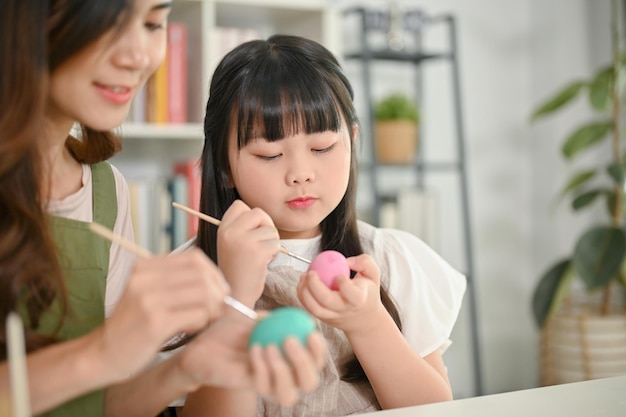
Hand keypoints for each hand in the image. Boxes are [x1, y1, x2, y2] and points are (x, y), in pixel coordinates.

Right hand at [100, 248, 228, 378]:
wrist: (102, 354)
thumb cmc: (133, 326)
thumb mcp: (147, 293)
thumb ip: (175, 282)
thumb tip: (218, 282)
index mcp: (145, 267)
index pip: (195, 258)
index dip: (213, 274)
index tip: (217, 291)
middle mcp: (145, 278)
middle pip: (202, 274)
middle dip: (218, 292)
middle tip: (216, 309)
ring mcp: (149, 299)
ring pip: (204, 293)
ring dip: (212, 309)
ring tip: (203, 320)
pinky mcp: (155, 322)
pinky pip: (197, 314)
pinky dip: (202, 322)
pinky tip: (190, 329)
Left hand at [178, 315, 327, 404]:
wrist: (202, 345)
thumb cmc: (231, 331)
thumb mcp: (254, 319)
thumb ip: (275, 318)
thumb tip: (294, 312)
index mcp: (289, 358)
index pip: (316, 361)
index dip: (319, 350)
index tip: (311, 332)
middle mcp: (283, 375)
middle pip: (309, 382)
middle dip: (305, 362)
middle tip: (290, 340)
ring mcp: (267, 384)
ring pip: (289, 394)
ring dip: (283, 370)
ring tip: (269, 347)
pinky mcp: (249, 388)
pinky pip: (262, 384)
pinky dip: (261, 366)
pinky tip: (253, 348)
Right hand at [217, 200, 279, 305]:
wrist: (234, 297)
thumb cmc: (236, 271)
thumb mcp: (230, 244)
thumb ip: (240, 228)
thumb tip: (261, 215)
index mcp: (222, 229)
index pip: (239, 205)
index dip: (250, 216)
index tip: (251, 231)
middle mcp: (230, 232)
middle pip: (258, 213)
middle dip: (265, 226)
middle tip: (261, 243)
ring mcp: (243, 242)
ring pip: (270, 230)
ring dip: (270, 243)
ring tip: (259, 257)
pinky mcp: (257, 253)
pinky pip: (275, 244)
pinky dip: (273, 254)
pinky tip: (262, 263)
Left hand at [297, 254, 386, 334]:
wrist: (365, 319)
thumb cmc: (367, 292)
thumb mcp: (373, 275)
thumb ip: (364, 262)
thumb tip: (346, 261)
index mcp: (359, 299)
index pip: (351, 293)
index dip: (343, 283)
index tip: (338, 275)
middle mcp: (345, 310)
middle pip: (327, 301)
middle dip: (315, 285)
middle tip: (310, 272)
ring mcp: (333, 316)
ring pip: (315, 308)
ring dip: (305, 292)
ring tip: (303, 277)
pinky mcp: (324, 319)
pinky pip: (309, 309)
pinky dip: (303, 296)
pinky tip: (303, 284)